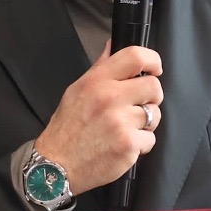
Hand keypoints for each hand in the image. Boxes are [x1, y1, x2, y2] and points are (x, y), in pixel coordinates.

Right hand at [35, 45, 163, 191]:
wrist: (56, 165)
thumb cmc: (67, 128)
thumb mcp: (77, 90)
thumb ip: (100, 68)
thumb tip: (113, 46)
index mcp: (97, 81)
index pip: (135, 57)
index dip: (152, 60)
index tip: (155, 68)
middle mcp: (110, 98)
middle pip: (154, 86)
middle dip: (151, 97)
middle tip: (139, 105)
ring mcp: (121, 122)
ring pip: (154, 114)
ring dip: (145, 123)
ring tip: (126, 128)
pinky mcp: (128, 144)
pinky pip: (150, 139)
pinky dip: (140, 145)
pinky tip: (122, 145)